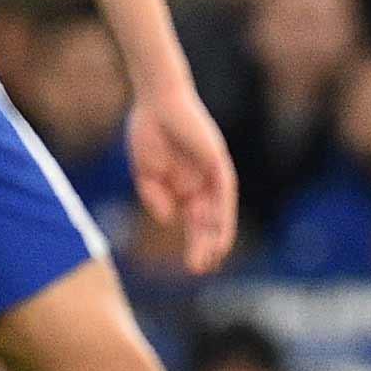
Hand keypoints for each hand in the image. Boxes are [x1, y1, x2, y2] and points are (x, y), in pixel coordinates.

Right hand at [127, 84, 238, 274]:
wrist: (156, 101)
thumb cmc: (148, 132)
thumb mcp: (146, 173)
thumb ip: (155, 197)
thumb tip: (169, 219)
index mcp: (184, 188)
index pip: (194, 222)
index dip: (195, 244)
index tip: (192, 266)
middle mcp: (201, 184)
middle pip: (208, 222)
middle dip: (204, 245)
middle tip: (200, 269)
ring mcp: (210, 173)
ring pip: (219, 211)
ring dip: (217, 235)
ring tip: (213, 257)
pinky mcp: (217, 161)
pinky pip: (224, 191)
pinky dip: (222, 211)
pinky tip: (219, 229)